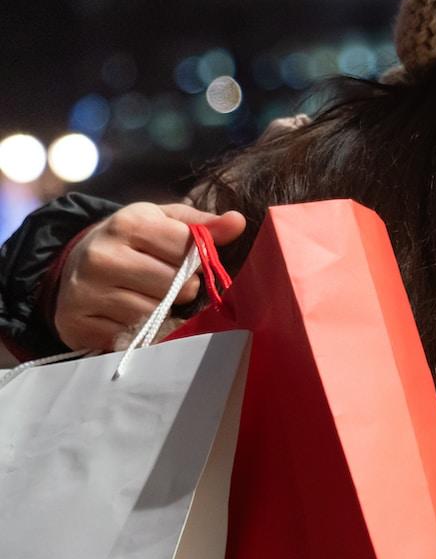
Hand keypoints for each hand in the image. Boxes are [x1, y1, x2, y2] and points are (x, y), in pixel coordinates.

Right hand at [54, 203, 247, 350]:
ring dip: (161, 310)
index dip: (197, 258)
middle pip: (176, 285)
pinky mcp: (76, 323)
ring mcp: (85, 291)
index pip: (188, 248)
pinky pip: (130, 336)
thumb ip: (202, 225)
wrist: (75, 263)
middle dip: (183, 288)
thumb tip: (237, 222)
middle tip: (167, 282)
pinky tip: (126, 313)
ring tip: (146, 295)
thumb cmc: (132, 241)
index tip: (187, 259)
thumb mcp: (163, 222)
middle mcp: (101, 256)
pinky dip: (137, 330)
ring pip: (154, 313)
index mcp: (127, 224)